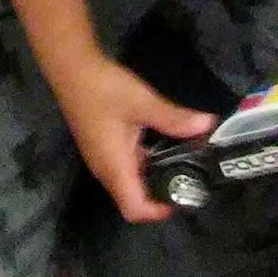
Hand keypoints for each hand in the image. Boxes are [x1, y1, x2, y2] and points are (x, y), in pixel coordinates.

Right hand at [54, 54, 213, 224]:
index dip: (158, 212)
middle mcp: (104, 170)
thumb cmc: (104, 88)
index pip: (134, 210)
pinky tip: (154, 142)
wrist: (70, 66)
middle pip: (132, 200)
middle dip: (158, 195)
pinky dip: (140, 163)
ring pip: (127, 182)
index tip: (182, 194)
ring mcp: (99, 158)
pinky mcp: (98, 145)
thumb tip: (208, 124)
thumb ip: (174, 118)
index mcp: (114, 167)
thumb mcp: (143, 102)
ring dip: (149, 177)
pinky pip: (121, 167)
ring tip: (176, 159)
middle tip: (186, 175)